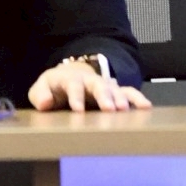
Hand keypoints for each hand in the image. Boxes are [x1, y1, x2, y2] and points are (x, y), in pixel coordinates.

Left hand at [28, 60, 150, 112]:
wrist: (70, 76)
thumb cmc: (55, 87)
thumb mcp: (41, 88)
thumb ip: (40, 95)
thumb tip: (45, 103)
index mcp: (70, 79)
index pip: (73, 86)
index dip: (75, 97)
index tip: (78, 110)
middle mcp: (90, 80)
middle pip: (98, 85)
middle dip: (104, 96)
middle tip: (109, 109)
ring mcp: (103, 85)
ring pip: (114, 89)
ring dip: (120, 99)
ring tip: (124, 110)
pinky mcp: (114, 91)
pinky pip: (128, 92)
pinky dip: (137, 98)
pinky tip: (146, 107)